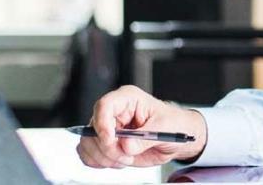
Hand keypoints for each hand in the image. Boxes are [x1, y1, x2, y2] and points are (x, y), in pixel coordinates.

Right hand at [76, 85, 207, 168]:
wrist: (174, 138)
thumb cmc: (173, 124)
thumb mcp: (165, 128)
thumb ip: (145, 138)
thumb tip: (126, 146)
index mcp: (128, 99)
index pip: (105, 105)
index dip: (103, 124)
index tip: (111, 141)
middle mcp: (114, 112)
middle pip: (93, 129)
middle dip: (108, 148)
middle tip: (126, 156)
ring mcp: (107, 128)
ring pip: (88, 144)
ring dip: (104, 158)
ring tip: (126, 159)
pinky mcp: (104, 144)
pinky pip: (89, 155)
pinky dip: (100, 162)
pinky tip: (118, 161)